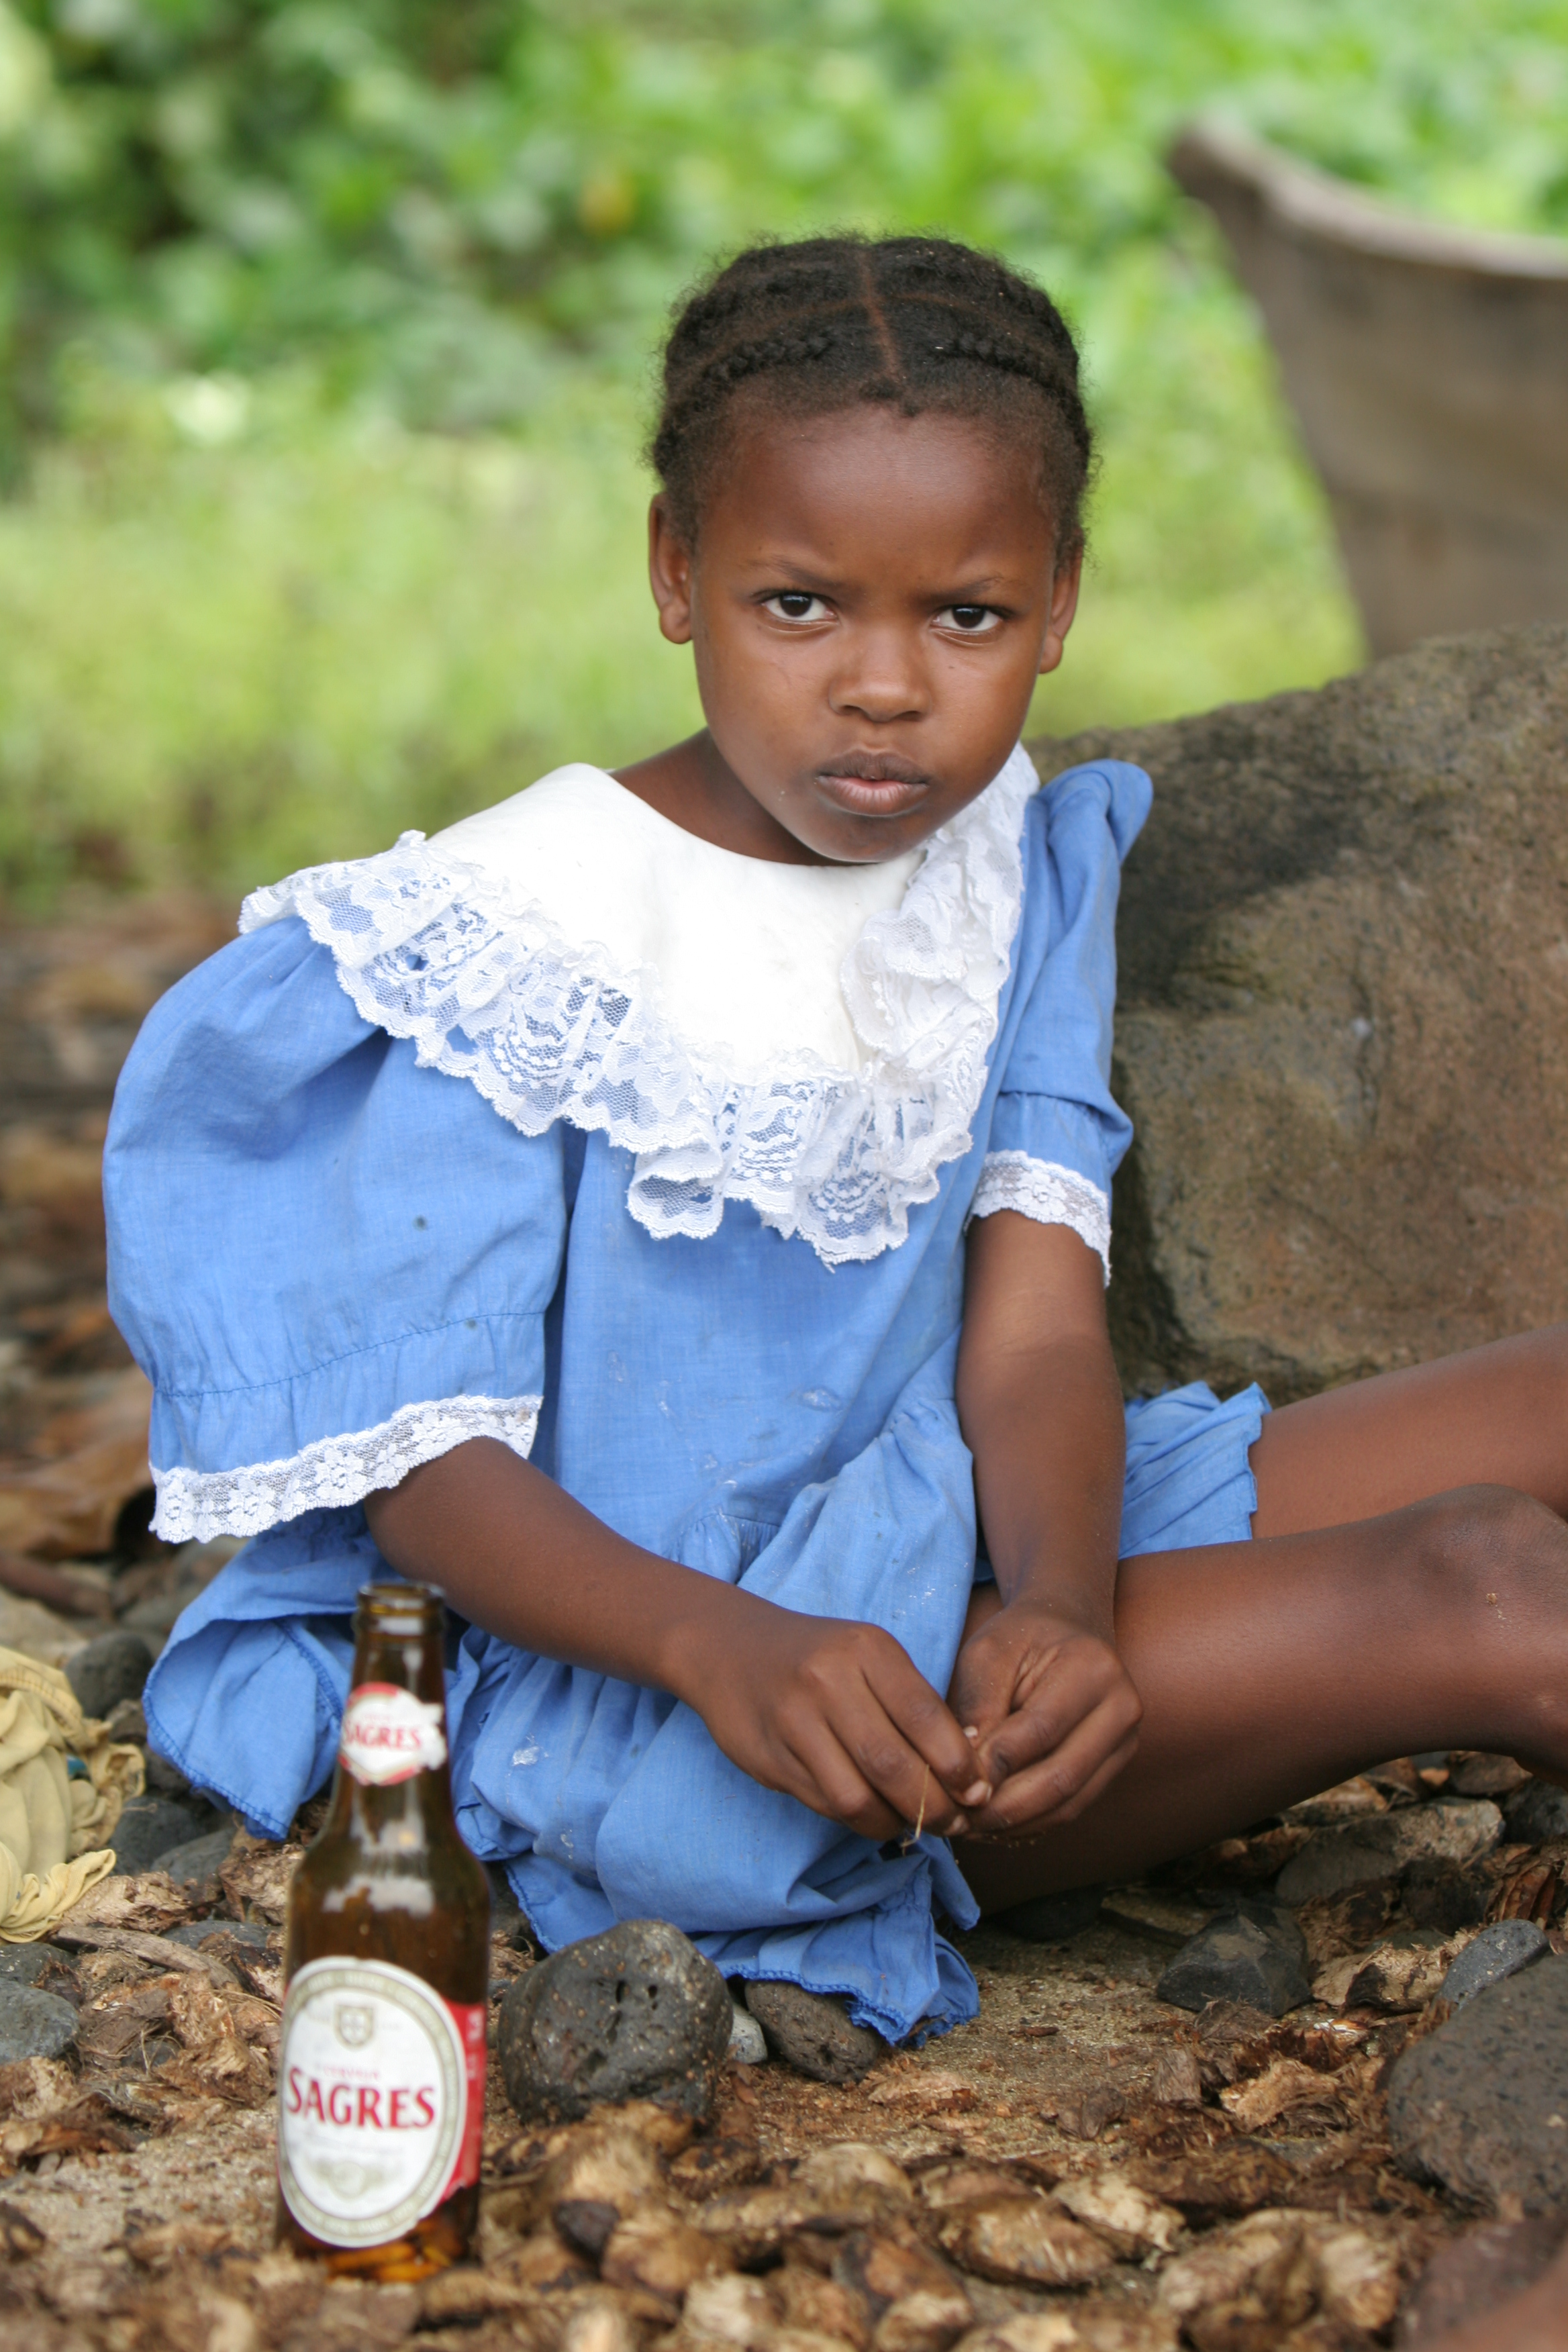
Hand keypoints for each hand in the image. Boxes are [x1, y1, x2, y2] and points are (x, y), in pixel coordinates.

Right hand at [678, 1600, 992, 1843]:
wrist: (727, 1648)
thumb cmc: (819, 1657)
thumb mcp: (868, 1657)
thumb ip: (912, 1704)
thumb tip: (968, 1773)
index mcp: (867, 1648)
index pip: (926, 1717)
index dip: (959, 1766)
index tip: (977, 1793)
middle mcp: (829, 1680)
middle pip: (893, 1765)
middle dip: (933, 1807)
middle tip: (954, 1824)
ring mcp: (793, 1720)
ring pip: (857, 1796)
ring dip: (894, 1823)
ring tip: (912, 1824)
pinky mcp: (769, 1756)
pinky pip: (825, 1803)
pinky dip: (859, 1820)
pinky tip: (874, 1815)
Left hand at [947, 1597, 1141, 1836]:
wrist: (1066, 1625)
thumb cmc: (1020, 1636)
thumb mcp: (988, 1653)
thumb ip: (978, 1706)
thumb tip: (967, 1773)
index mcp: (1092, 1667)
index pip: (1039, 1730)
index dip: (995, 1764)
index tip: (953, 1785)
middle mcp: (1122, 1707)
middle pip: (1062, 1777)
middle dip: (1005, 1807)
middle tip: (959, 1820)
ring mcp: (1126, 1740)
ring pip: (1070, 1802)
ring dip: (1017, 1824)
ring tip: (972, 1828)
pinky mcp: (1116, 1764)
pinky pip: (1074, 1807)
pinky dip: (1033, 1822)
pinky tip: (996, 1825)